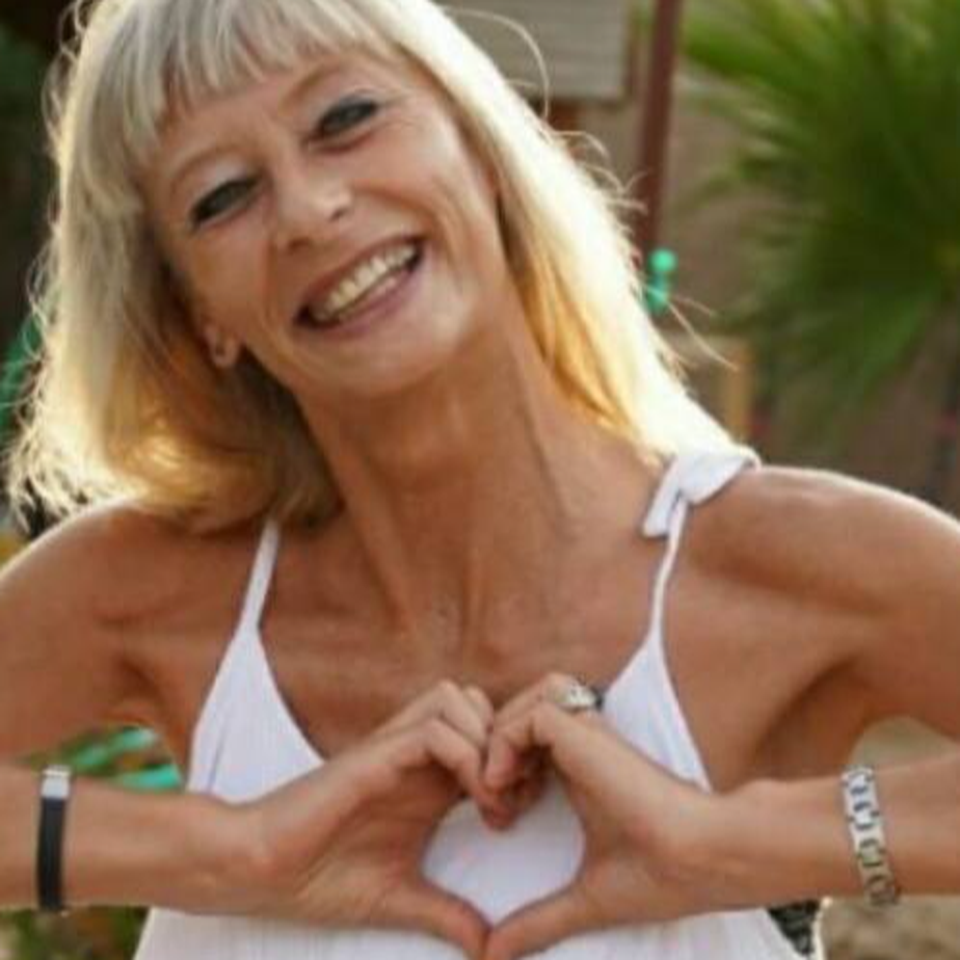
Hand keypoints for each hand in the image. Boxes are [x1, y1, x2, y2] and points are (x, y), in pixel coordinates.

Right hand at [227, 681, 521, 957]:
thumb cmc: (321, 881)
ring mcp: (393, 750)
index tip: (521, 815)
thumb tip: (487, 948)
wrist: (259, 872)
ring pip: (460, 699)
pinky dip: (465, 754)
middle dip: (508, 742)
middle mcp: (414, 757)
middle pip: (479, 703)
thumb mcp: (400, 899)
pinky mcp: (373, 755)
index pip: (485, 739)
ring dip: (488, 741)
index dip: (515, 766)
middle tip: (517, 799)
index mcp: (425, 782)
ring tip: (495, 800)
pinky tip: (475, 802)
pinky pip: (432, 729)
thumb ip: (446, 914)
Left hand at [481, 673, 722, 959]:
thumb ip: (538, 920)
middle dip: (487, 758)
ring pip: (520, 707)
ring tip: (499, 796)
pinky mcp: (585, 730)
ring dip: (495, 745)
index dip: (497, 772)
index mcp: (579, 770)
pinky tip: (507, 788)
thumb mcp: (584, 898)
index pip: (522, 743)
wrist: (703, 859)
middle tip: (493, 809)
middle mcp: (580, 745)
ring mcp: (584, 733)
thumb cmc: (660, 877)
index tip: (499, 822)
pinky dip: (504, 745)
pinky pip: (529, 716)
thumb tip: (493, 955)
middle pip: (514, 718)